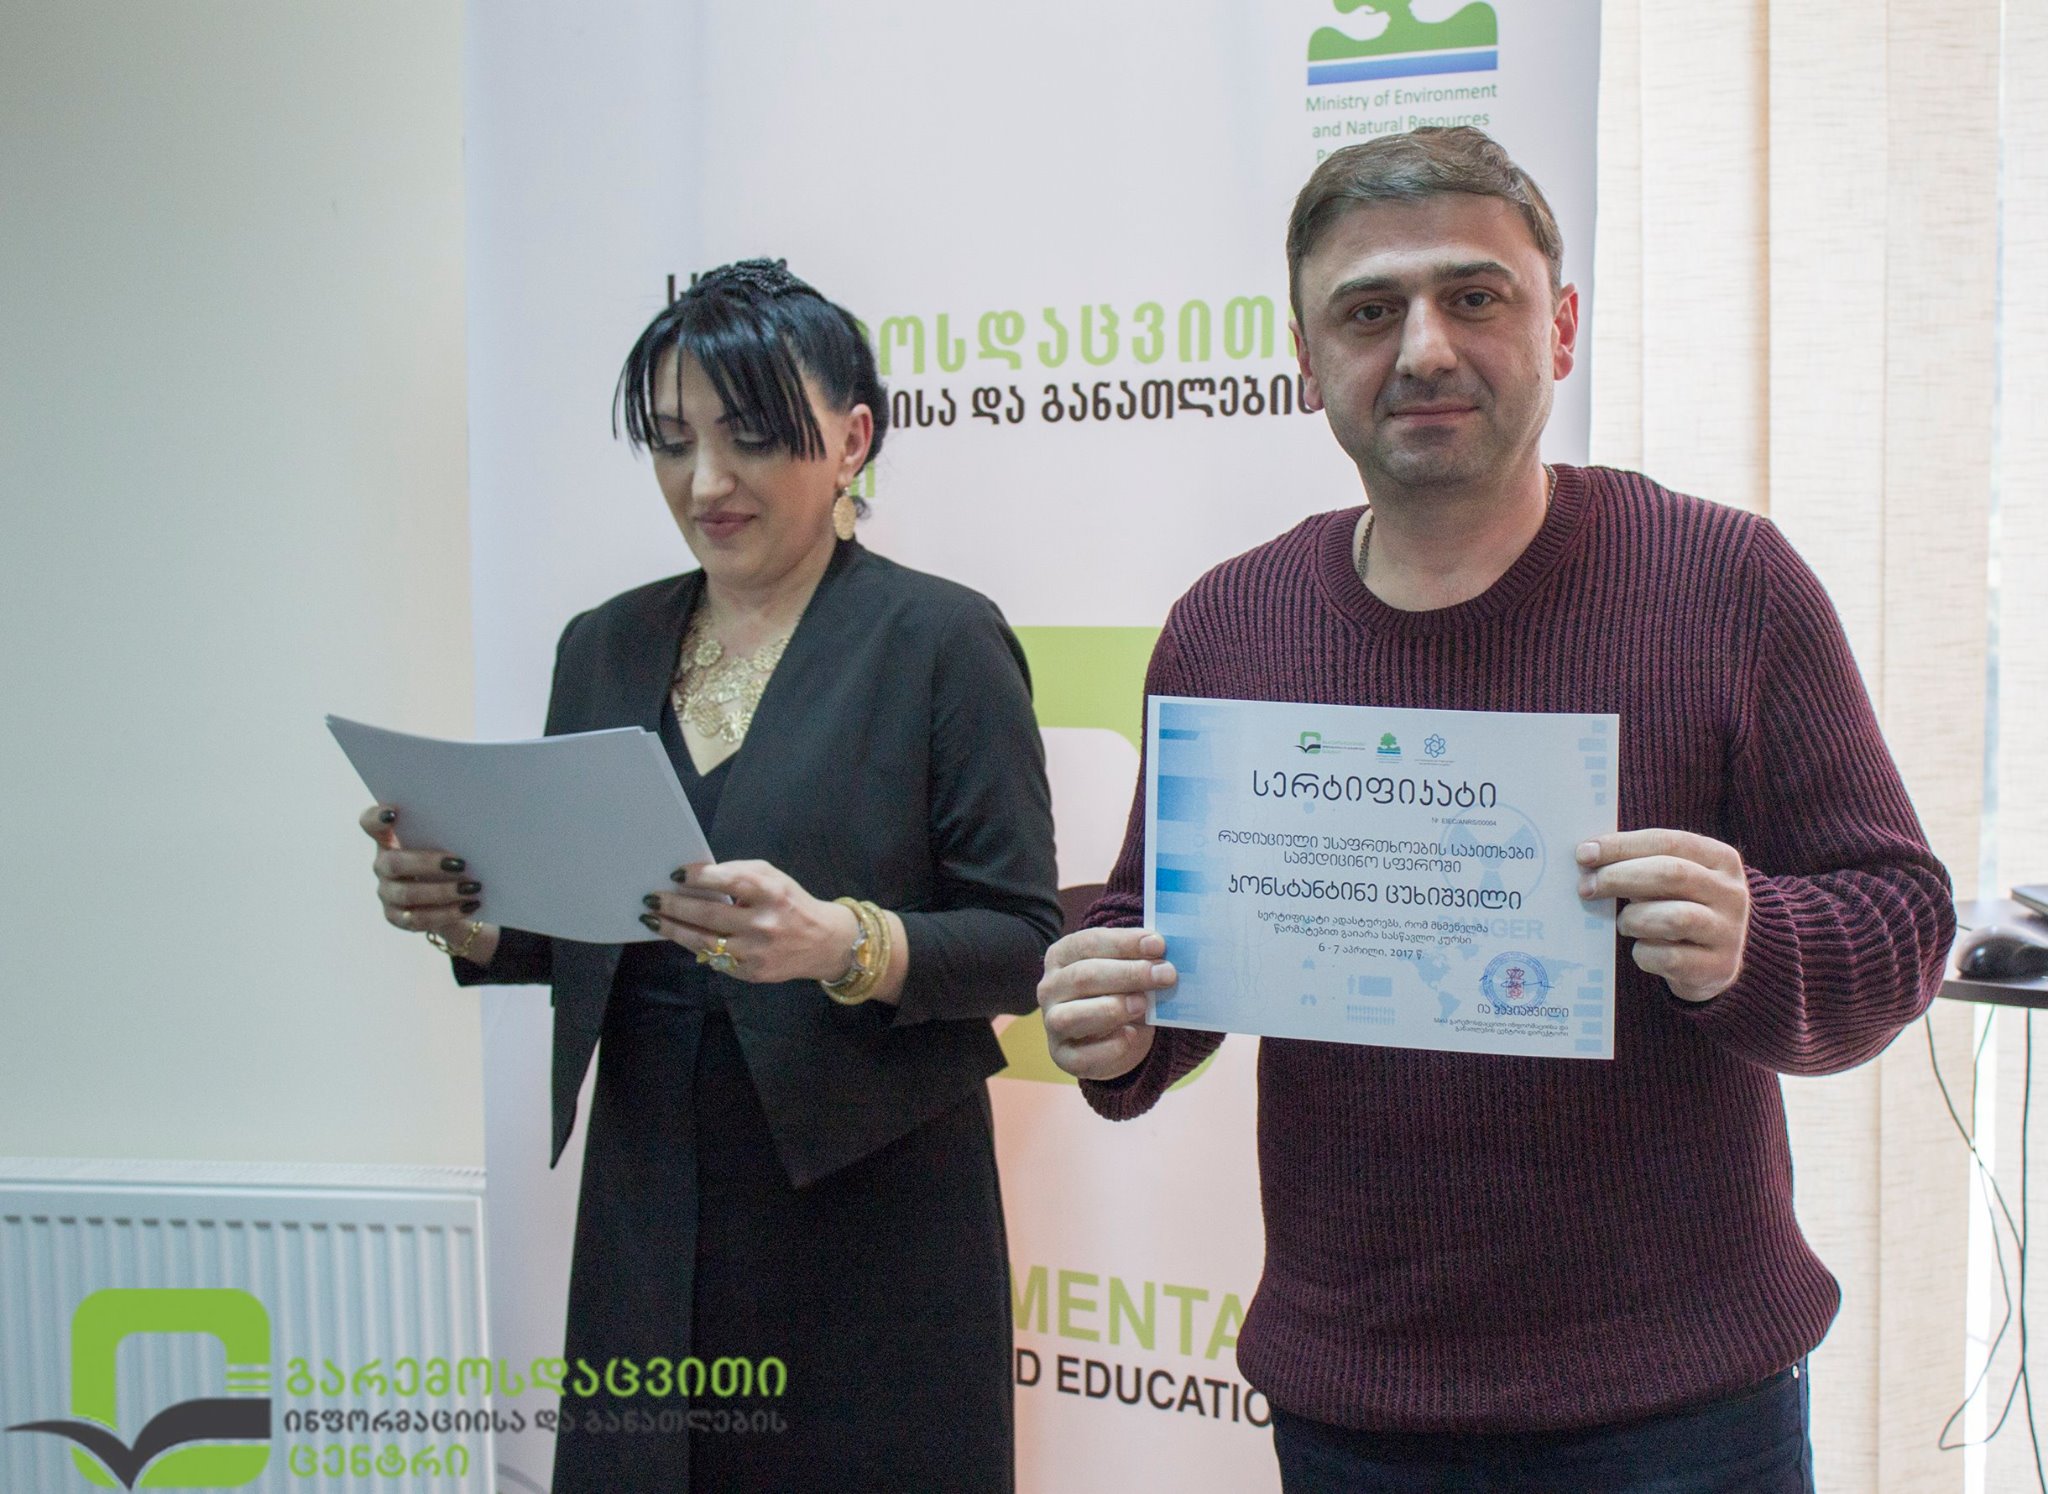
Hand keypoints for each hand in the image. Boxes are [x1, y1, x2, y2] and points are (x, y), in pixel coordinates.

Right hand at [359, 804, 496, 957]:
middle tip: (460, 863)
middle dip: (426, 863)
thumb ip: (450, 834)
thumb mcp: (449, 844)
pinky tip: (468, 906)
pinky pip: (417, 919)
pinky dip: (446, 913)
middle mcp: (382, 864)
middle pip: (392, 862)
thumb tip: (478, 827)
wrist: (454, 898)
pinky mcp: (396, 917)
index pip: (370, 823)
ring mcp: (387, 893)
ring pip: (406, 894)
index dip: (376, 817)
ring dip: (442, 892)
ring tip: (472, 888)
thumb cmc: (451, 859)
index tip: (393, 813)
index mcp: (390, 839)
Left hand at [642, 860, 862, 985]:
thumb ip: (739, 873)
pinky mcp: (753, 972)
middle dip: (674, 906)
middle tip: (650, 899)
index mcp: (771, 893)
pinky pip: (716, 960)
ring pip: (706, 942)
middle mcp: (764, 923)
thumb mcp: (773, 877)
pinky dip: (696, 947)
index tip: (675, 874)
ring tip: (653, 921)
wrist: (824, 942)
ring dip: (674, 930)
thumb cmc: (790, 903)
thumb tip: (697, 876)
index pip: (729, 881)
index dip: (699, 877)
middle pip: (709, 914)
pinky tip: (680, 936)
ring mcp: (757, 952)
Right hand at [1037, 928, 1176, 1080]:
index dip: (1124, 943)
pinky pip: (1082, 1056)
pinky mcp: (1064, 1056)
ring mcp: (1052, 1023)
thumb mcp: (1127, 970)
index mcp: (1062, 957)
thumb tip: (1165, 959)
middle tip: (1165, 975)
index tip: (1158, 945)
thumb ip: (1141, 960)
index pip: (1088, 943)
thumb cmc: (1119, 993)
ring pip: (1072, 1016)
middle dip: (1128, 974)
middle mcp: (1050, 988)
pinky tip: (1132, 1035)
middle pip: (1083, 976)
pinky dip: (1110, 1047)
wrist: (1112, 1038)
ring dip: (1112, 1008)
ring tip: (1144, 1004)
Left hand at [1577, 829, 1750, 1003]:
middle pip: (1670, 874)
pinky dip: (1644, 953)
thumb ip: (1639, 864)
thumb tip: (1588, 858)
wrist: (1715, 962)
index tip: (1583, 854)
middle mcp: (1731, 893)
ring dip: (1634, 918)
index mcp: (1721, 859)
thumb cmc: (1679, 907)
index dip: (1622, 846)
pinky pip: (1670, 958)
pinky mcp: (1718, 967)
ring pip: (1674, 917)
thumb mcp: (1671, 880)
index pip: (1667, 842)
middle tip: (1586, 887)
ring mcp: (1729, 931)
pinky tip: (1640, 949)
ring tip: (1624, 923)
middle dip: (1619, 877)